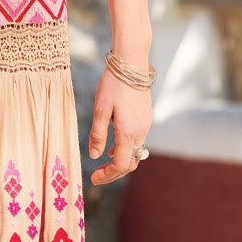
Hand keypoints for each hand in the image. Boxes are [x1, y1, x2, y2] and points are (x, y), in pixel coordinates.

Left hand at [87, 69, 154, 186]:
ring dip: (121, 159)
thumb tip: (95, 156)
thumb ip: (97, 135)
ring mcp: (146, 125)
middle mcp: (141, 131)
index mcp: (128, 132)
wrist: (131, 64)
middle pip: (131, 163)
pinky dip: (127, 147)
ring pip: (136, 152)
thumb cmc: (113, 85)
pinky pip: (138, 140)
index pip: (121, 165)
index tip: (94, 178)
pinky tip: (115, 143)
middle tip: (98, 174)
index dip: (107, 175)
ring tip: (104, 159)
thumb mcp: (99, 110)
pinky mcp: (147, 117)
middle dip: (114, 172)